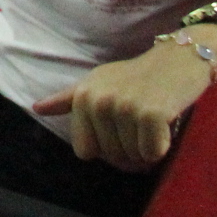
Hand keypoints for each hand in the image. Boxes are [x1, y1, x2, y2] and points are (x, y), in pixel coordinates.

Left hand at [32, 37, 216, 170]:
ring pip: (133, 158)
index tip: (119, 131)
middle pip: (111, 157)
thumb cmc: (136, 76)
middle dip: (129, 151)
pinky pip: (152, 154)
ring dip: (147, 149)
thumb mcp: (97, 83)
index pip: (84, 152)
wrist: (179, 59)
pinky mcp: (151, 114)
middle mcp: (98, 101)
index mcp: (82, 97)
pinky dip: (162, 146)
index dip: (105, 149)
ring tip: (153, 123)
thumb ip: (67, 100)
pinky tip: (166, 124)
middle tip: (142, 127)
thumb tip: (37, 108)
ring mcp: (124, 107)